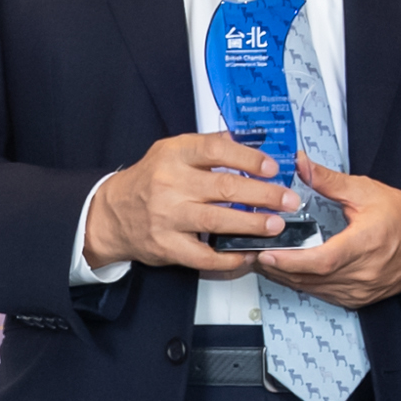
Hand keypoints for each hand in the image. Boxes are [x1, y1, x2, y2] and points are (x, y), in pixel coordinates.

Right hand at [83, 131, 299, 272]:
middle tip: (288, 200)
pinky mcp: (166, 246)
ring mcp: (167, 217)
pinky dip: (228, 258)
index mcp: (174, 155)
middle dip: (263, 195)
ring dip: (252, 224)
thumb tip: (249, 142)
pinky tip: (246, 254)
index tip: (272, 167)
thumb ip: (207, 146)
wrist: (112, 214)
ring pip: (217, 221)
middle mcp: (170, 184)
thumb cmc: (149, 181)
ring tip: (275, 225)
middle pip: (224, 188)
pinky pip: (203, 256)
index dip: (248, 159)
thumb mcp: (171, 151)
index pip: (216, 150)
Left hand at [254, 159, 400, 307]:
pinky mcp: (359, 298)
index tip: (267, 252)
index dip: (291, 260)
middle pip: (310, 278)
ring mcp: (360, 290)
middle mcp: (363, 273)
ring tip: (264, 260)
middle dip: (277, 266)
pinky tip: (289, 271)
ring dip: (286, 276)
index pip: (322, 261)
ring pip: (313, 289)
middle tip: (253, 251)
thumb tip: (302, 164)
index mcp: (365, 244)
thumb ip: (329, 180)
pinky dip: (303, 283)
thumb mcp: (367, 191)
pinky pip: (323, 294)